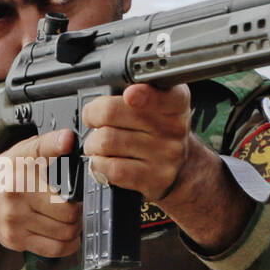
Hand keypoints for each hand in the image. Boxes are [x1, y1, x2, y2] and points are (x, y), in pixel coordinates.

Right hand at [0, 128, 82, 258]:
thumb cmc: (4, 174)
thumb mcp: (24, 151)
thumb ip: (49, 144)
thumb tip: (68, 139)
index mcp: (20, 180)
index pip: (64, 196)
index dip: (78, 196)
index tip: (77, 193)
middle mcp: (15, 205)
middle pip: (68, 217)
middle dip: (78, 213)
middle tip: (75, 207)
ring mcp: (15, 226)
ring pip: (64, 235)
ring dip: (75, 230)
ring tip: (71, 220)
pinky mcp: (16, 241)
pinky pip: (53, 250)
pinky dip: (68, 246)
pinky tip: (67, 237)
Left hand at [81, 82, 194, 201]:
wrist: (181, 168)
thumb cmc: (158, 130)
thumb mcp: (157, 102)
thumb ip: (131, 92)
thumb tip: (88, 110)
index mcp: (175, 101)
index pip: (160, 95)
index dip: (143, 94)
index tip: (130, 94)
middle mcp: (173, 127)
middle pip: (112, 113)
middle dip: (92, 116)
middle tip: (93, 120)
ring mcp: (165, 155)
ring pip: (107, 141)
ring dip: (92, 144)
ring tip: (99, 144)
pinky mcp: (154, 178)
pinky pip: (112, 169)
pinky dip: (98, 165)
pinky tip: (103, 161)